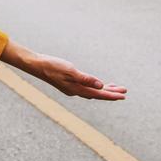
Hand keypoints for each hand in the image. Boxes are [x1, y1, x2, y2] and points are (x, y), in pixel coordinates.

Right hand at [2, 41, 126, 100]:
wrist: (36, 64)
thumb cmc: (52, 66)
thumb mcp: (71, 71)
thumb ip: (86, 79)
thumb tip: (101, 86)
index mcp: (77, 89)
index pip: (99, 94)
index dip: (112, 95)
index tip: (123, 96)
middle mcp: (75, 91)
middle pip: (97, 94)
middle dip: (111, 93)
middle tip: (124, 92)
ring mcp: (72, 88)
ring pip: (92, 91)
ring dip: (104, 90)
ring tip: (115, 89)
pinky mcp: (69, 83)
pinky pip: (86, 88)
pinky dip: (94, 87)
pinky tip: (97, 85)